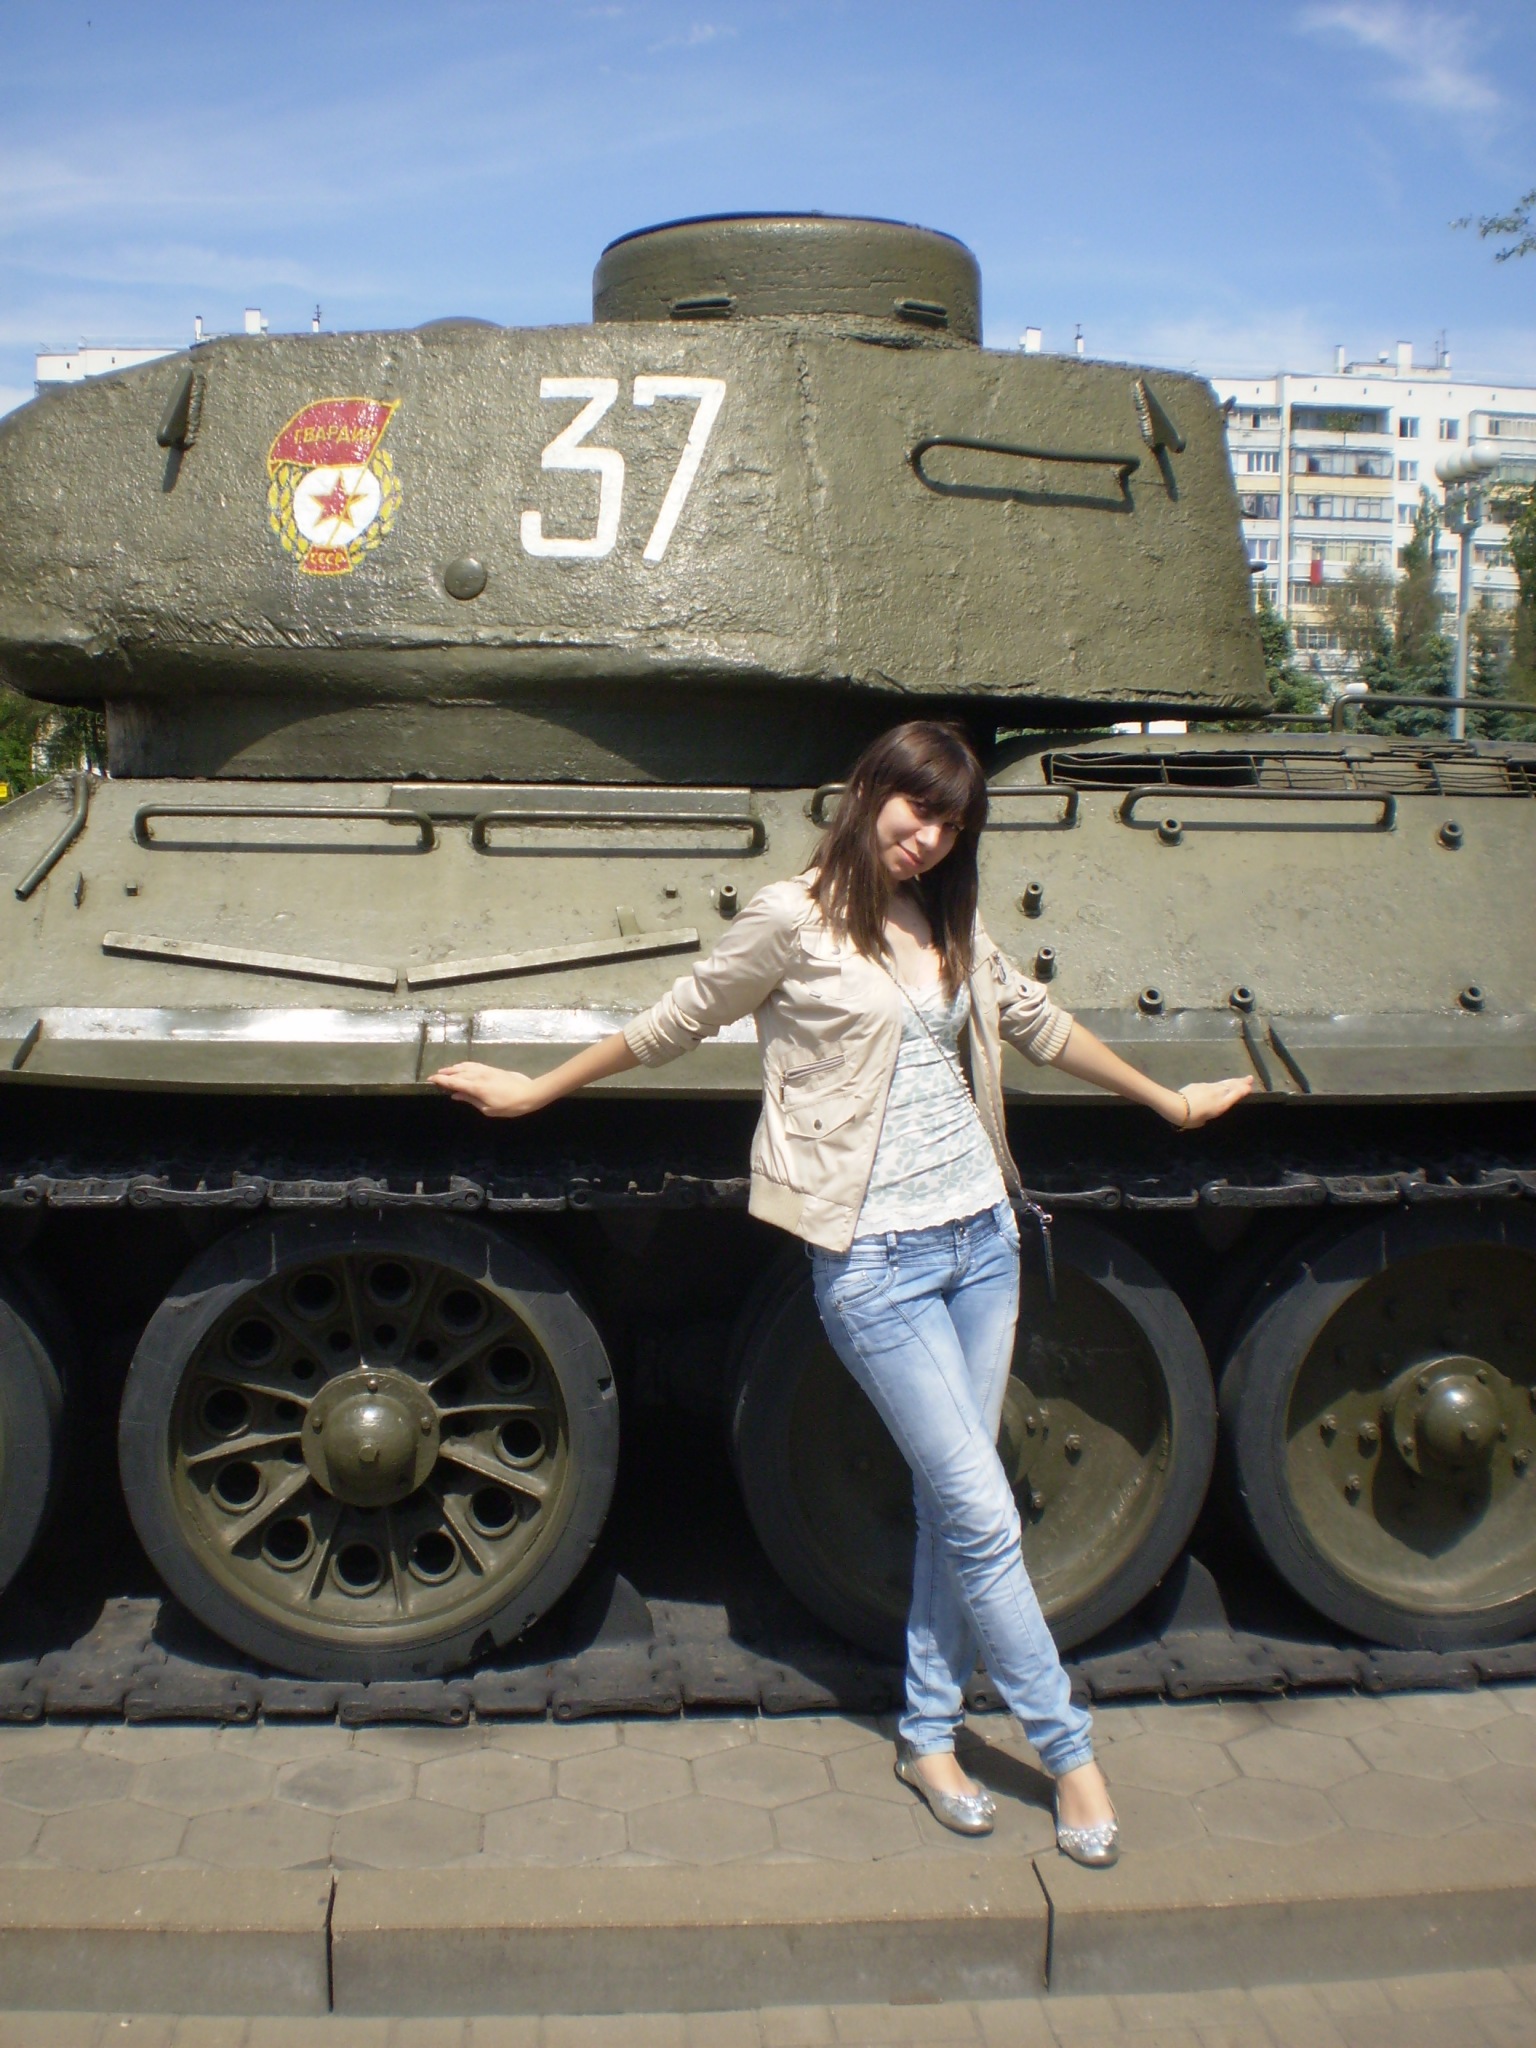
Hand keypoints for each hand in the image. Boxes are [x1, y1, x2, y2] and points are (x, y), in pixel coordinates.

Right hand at [431, 1062, 549, 1118]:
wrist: (529, 1093)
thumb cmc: (509, 1106)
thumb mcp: (488, 1109)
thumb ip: (470, 1100)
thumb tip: (455, 1095)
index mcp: (476, 1087)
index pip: (454, 1081)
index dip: (441, 1080)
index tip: (430, 1079)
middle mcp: (479, 1075)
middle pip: (458, 1072)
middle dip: (445, 1073)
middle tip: (435, 1075)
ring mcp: (486, 1070)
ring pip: (466, 1066)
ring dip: (454, 1068)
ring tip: (445, 1070)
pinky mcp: (492, 1069)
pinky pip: (474, 1064)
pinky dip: (465, 1065)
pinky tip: (462, 1066)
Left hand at [1169, 1076, 1253, 1128]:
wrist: (1177, 1106)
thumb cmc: (1191, 1119)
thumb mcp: (1203, 1121)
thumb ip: (1208, 1114)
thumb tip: (1206, 1112)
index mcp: (1221, 1104)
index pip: (1236, 1095)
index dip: (1243, 1090)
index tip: (1249, 1087)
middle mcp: (1218, 1093)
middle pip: (1232, 1086)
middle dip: (1241, 1082)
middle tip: (1249, 1078)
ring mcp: (1209, 1087)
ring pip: (1223, 1083)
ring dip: (1232, 1081)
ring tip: (1239, 1079)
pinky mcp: (1200, 1084)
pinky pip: (1213, 1084)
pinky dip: (1219, 1084)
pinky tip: (1219, 1085)